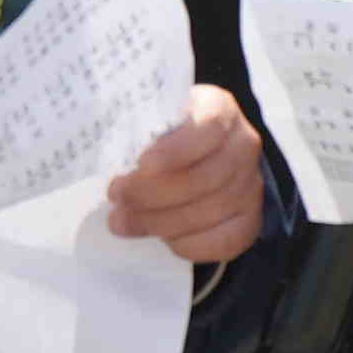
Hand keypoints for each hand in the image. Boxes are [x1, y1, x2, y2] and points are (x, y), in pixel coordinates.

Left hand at [102, 87, 269, 266]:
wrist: (204, 156)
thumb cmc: (168, 134)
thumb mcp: (156, 116)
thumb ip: (140, 127)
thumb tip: (102, 147)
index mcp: (219, 108)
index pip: (207, 127)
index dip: (174, 150)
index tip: (140, 164)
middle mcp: (244, 144)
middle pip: (202, 178)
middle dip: (151, 194)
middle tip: (116, 197)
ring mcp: (251, 184)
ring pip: (208, 212)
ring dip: (159, 222)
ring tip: (122, 221)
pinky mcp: (251, 219)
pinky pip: (223, 241)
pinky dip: (187, 244)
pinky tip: (160, 238)